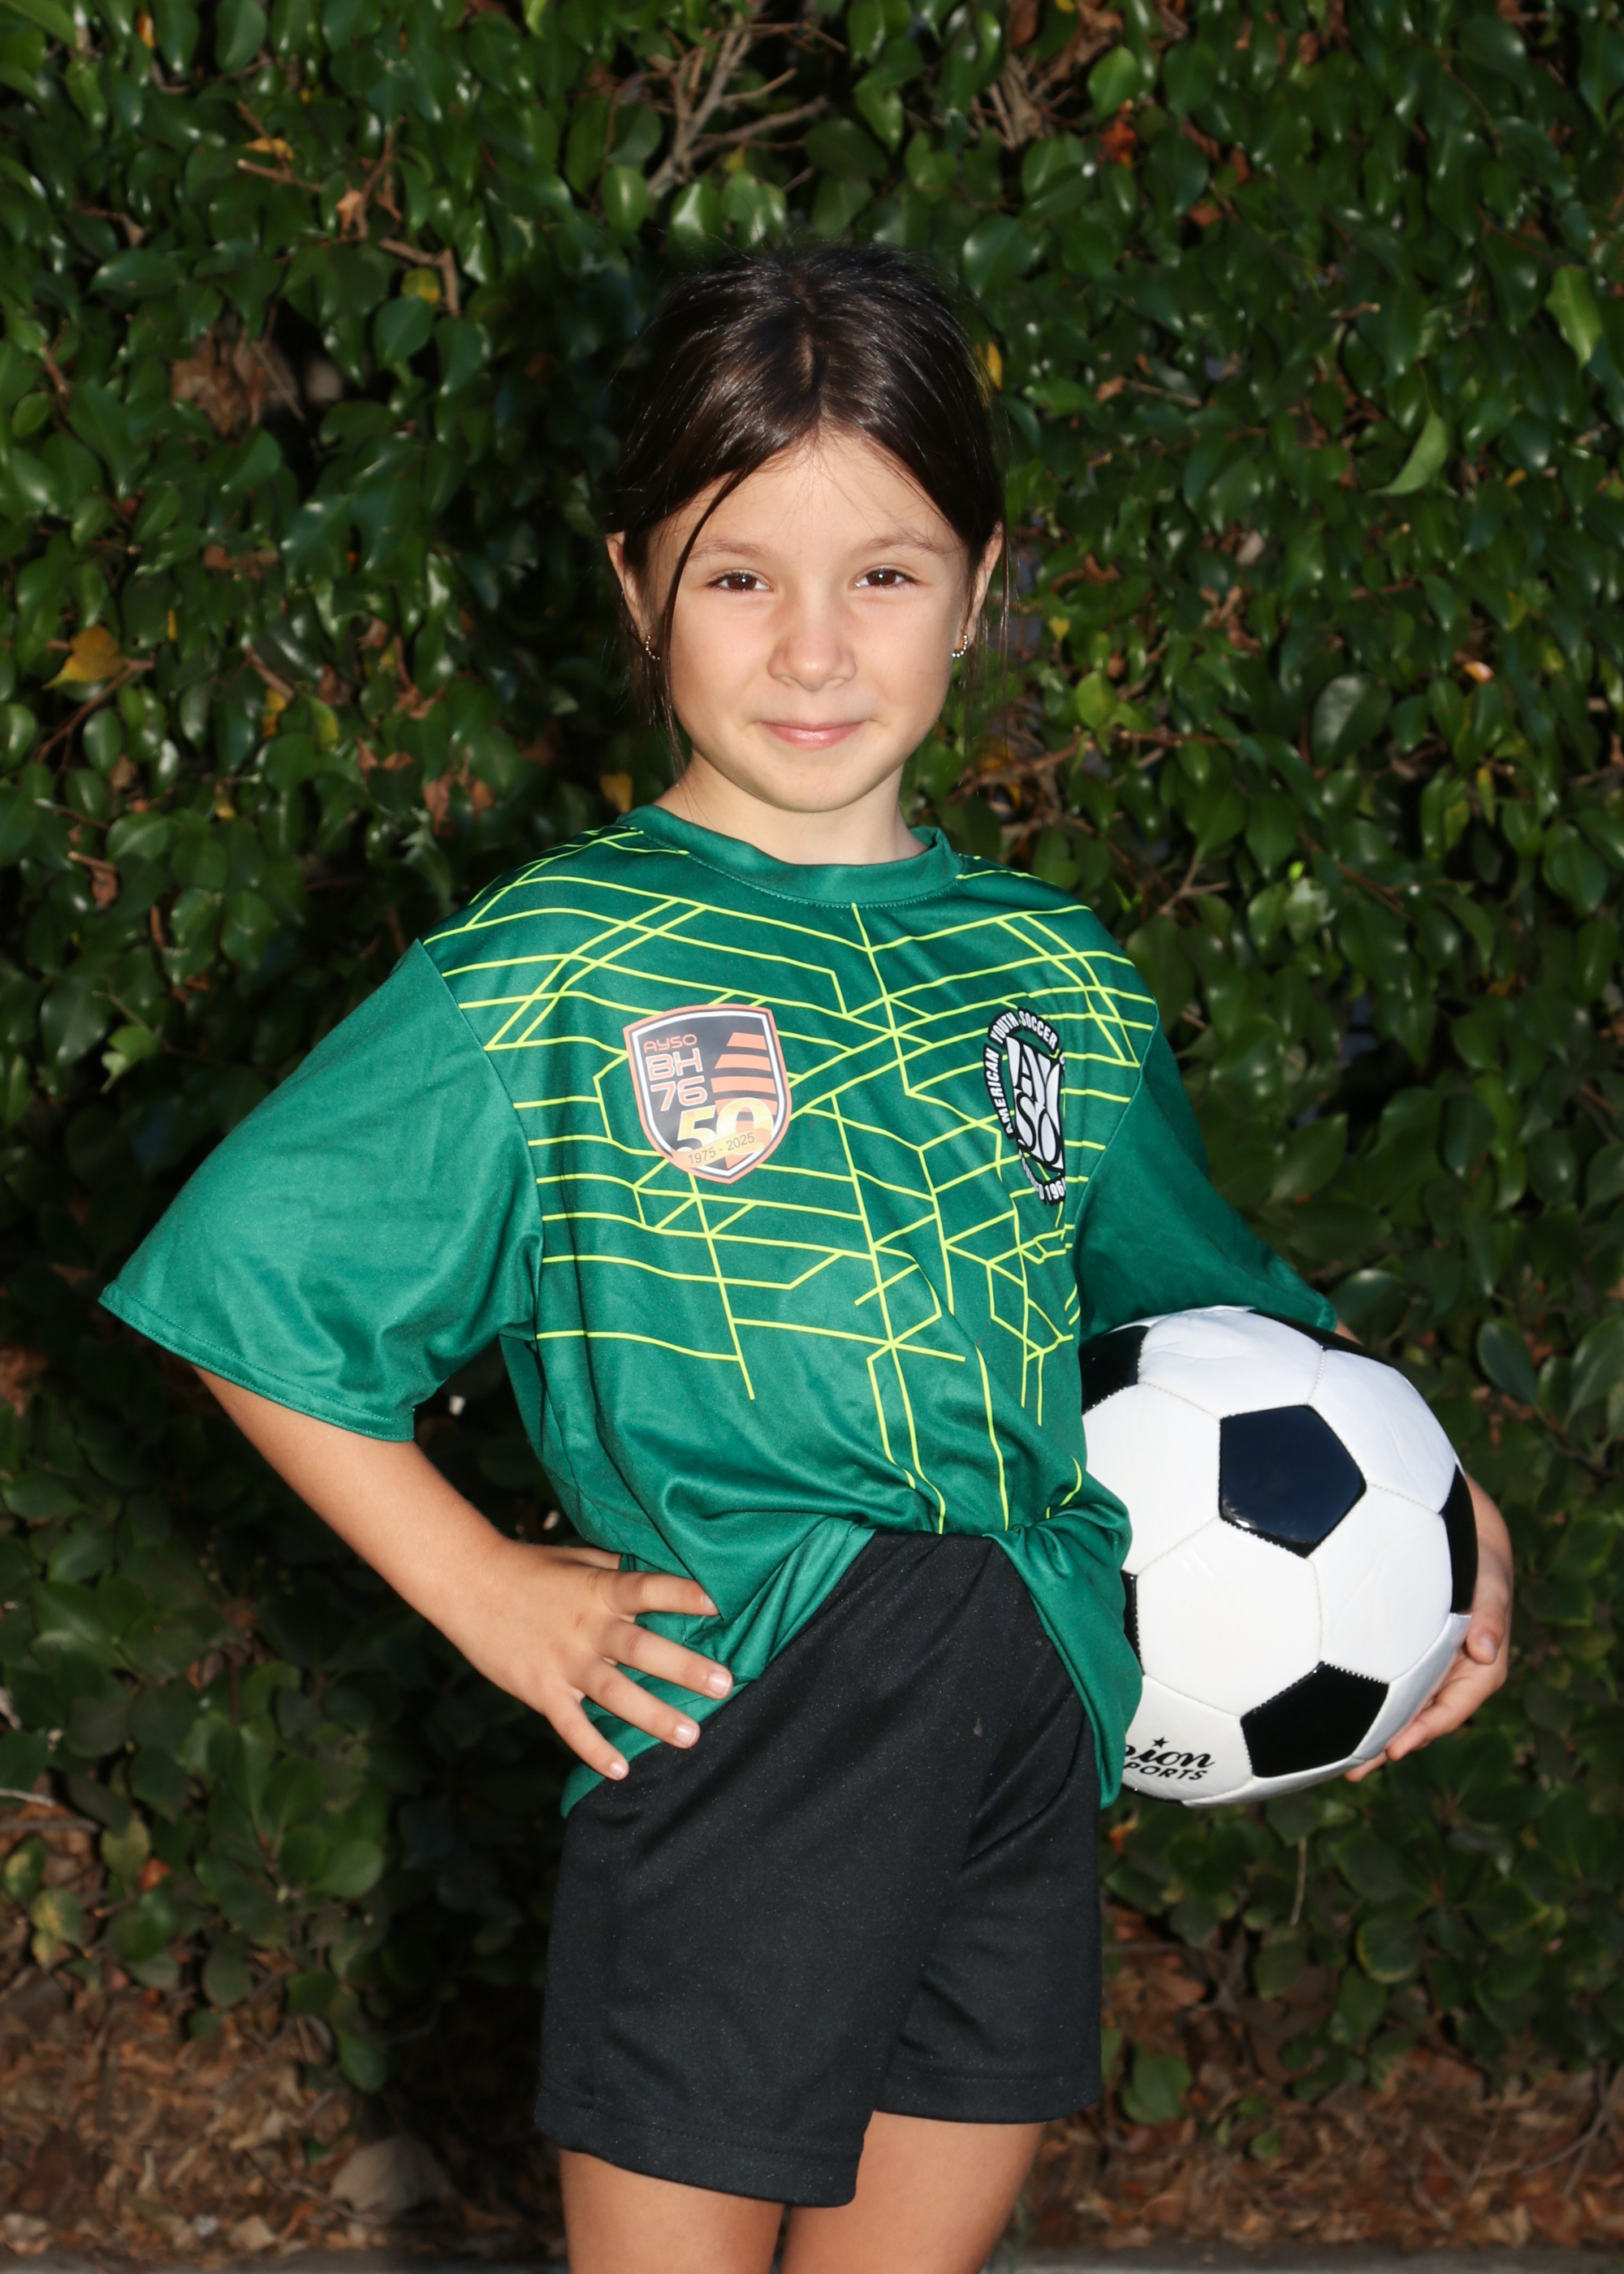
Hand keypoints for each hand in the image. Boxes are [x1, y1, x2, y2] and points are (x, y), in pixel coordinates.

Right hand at [191, 1372, 730, 1784]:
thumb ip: (618, 1569)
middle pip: (641, 1649)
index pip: (646, 1588)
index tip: (718, 1600)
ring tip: (691, 1735)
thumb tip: (661, 1571)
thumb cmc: (530, 1567)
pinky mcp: (540, 1690)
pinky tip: (620, 1770)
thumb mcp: (579, 1557)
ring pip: (615, 1693)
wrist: (467, 1584)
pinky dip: (593, 1750)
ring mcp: (562, 1662)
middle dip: (684, 1668)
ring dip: (653, 1715)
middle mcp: (586, 1627)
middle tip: (723, 1683)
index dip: (681, 1593)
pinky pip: (571, 1726)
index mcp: (598, 1589)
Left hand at [1345, 1473, 1511, 1781]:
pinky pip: (1382, 1680)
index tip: (1396, 1749)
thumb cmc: (1478, 1560)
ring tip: (1331, 1759)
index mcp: (1477, 1668)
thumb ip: (1490, 1613)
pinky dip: (1360, 1698)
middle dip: (1387, 1745)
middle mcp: (1449, 1673)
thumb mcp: (1490, 1583)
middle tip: (1351, 1772)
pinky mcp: (1400, 1650)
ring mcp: (1424, 1664)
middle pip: (1418, 1718)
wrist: (1458, 1536)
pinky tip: (1327, 1709)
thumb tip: (1488, 1651)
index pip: (1451, 1709)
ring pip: (1397, 1705)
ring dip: (1369, 1731)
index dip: (1424, 1731)